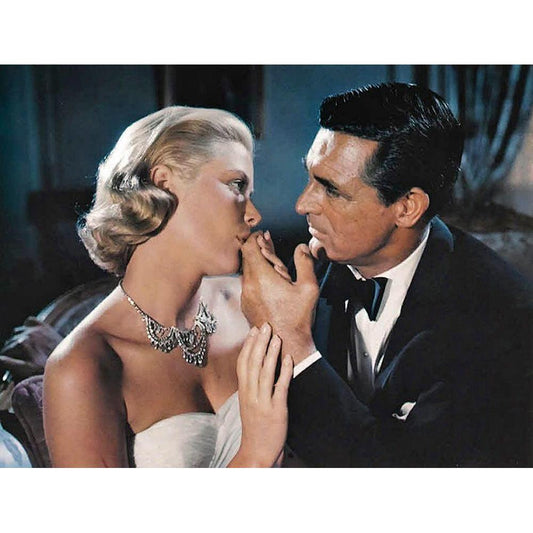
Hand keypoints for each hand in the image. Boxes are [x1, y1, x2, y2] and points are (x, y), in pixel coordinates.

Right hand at [230, 323, 292, 467]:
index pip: (243, 363)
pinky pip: (280, 386)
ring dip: (270, 353)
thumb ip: (251, 386)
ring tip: (276, 337)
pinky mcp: (276, 410)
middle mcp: (250, 395)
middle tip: (265, 326)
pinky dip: (284, 371)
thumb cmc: (255, 427)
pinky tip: (288, 358)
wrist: (257, 453)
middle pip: (253, 363)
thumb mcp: (249, 404)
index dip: (248, 345)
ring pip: (265, 372)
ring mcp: (262, 402)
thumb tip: (257, 366)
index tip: (253, 331)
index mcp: (243, 392)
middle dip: (259, 343)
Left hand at [241, 233, 318, 364]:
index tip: (264, 236)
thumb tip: (302, 247)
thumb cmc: (297, 317)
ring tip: (270, 263)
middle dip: (256, 248)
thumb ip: (305, 262)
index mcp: (262, 277)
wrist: (285, 343)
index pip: (249, 247)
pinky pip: (247, 284)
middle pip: (246, 257)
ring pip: (246, 271)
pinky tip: (268, 280)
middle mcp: (249, 285)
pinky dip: (255, 277)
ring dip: (256, 263)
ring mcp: (245, 296)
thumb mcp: (308, 287)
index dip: (255, 238)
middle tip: (267, 243)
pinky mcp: (246, 305)